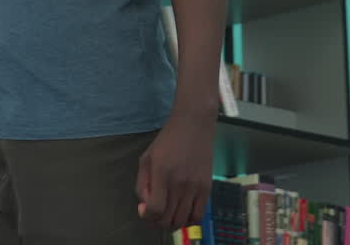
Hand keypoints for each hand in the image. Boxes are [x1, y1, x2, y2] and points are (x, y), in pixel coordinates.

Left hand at [135, 109, 215, 230]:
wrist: (194, 125)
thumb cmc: (167, 140)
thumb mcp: (146, 158)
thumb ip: (142, 184)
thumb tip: (145, 206)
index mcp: (162, 174)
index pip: (155, 209)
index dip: (147, 216)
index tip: (144, 209)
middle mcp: (180, 183)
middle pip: (168, 219)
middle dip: (156, 222)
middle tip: (153, 213)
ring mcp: (195, 187)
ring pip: (183, 221)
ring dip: (172, 223)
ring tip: (167, 215)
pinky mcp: (207, 187)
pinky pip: (199, 215)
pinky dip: (189, 220)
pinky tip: (182, 213)